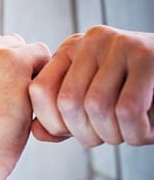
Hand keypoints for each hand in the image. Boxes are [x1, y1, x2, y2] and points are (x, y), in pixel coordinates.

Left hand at [29, 25, 153, 146]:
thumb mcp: (89, 104)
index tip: (74, 133)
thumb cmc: (132, 94)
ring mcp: (119, 44)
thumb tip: (37, 132)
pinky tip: (146, 132)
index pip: (39, 91)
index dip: (53, 123)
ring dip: (112, 135)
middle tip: (108, 138)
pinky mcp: (147, 55)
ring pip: (96, 105)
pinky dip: (135, 132)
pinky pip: (127, 108)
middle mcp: (90, 41)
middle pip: (67, 102)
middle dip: (85, 134)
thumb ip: (60, 119)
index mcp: (69, 51)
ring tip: (128, 134)